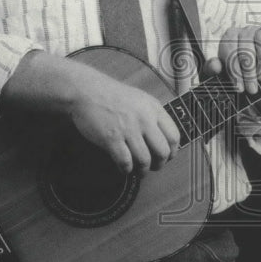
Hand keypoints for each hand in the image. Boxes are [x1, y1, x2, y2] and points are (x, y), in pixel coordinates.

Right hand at [0, 51, 180, 173]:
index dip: (172, 152)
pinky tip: (124, 168)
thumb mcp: (139, 99)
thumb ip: (152, 116)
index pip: (174, 136)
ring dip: (142, 170)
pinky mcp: (111, 138)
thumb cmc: (111, 95)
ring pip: (144, 160)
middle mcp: (144, 119)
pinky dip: (126, 170)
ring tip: (138, 170)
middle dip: (159, 164)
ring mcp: (128, 129)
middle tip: (153, 167)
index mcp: (153, 108)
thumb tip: (163, 138)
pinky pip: (125, 162)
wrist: (86, 91)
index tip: (167, 157)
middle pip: (163, 152)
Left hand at [206, 18, 260, 95]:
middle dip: (248, 70)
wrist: (259, 76)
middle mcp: (246, 31)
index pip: (229, 48)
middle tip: (252, 89)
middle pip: (246, 45)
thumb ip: (213, 68)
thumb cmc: (238, 74)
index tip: (239, 87)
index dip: (234, 69)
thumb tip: (214, 66)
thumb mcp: (223, 72)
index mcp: (230, 38)